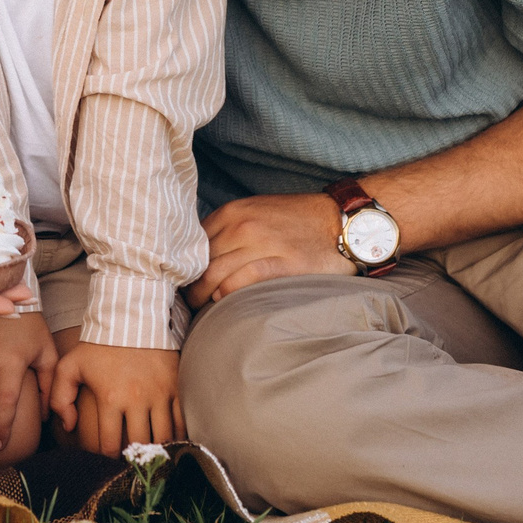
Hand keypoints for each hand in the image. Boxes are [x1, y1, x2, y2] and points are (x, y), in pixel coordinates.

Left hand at [49, 338, 182, 454]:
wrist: (131, 318)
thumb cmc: (98, 345)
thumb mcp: (70, 366)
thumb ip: (59, 397)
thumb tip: (68, 427)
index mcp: (110, 398)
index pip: (110, 444)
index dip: (107, 459)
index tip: (106, 462)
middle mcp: (137, 400)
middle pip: (138, 445)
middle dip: (133, 459)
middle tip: (129, 464)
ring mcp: (159, 394)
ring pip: (163, 437)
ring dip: (156, 451)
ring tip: (150, 458)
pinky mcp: (175, 387)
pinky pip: (180, 421)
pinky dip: (176, 437)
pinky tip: (169, 443)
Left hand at [185, 191, 351, 308]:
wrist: (340, 220)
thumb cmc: (297, 221)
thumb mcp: (256, 212)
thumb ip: (229, 230)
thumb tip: (202, 257)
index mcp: (233, 212)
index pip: (193, 243)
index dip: (185, 266)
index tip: (182, 283)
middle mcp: (242, 225)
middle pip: (201, 262)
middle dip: (190, 286)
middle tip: (188, 303)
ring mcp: (261, 243)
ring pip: (215, 274)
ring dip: (203, 296)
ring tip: (201, 310)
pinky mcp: (281, 263)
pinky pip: (241, 282)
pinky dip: (226, 295)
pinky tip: (224, 304)